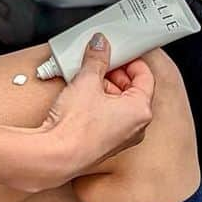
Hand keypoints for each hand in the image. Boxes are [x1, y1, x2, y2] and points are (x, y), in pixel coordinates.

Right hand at [17, 34, 154, 192]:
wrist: (56, 156)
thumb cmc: (76, 127)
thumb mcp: (86, 81)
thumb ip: (96, 58)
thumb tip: (100, 45)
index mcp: (141, 110)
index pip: (145, 76)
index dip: (131, 60)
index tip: (118, 52)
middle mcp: (136, 127)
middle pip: (133, 90)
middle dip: (116, 73)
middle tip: (100, 62)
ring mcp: (122, 138)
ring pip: (120, 104)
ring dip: (106, 88)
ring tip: (86, 78)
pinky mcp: (106, 144)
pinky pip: (110, 117)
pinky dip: (100, 104)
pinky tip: (82, 96)